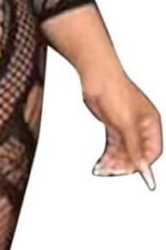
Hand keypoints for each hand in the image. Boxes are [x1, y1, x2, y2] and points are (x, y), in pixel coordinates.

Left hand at [80, 66, 162, 189]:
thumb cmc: (115, 92)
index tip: (134, 172)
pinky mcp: (113, 126)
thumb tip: (141, 164)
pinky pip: (114, 146)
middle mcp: (140, 126)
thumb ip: (134, 146)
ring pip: (124, 151)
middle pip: (138, 153)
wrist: (96, 77)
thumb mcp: (126, 124)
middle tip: (113, 170)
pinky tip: (101, 162)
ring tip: (104, 167)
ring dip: (115, 161)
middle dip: (126, 163)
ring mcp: (126, 126)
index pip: (153, 151)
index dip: (144, 163)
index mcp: (150, 123)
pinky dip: (108, 155)